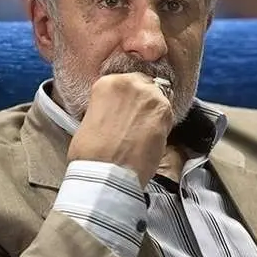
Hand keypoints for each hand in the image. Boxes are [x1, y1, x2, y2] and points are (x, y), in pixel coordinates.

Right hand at [67, 72, 173, 187]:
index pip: (126, 82)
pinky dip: (163, 126)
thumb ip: (105, 107)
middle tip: (136, 123)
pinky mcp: (164, 112)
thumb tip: (114, 112)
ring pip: (158, 99)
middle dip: (142, 103)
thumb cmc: (91, 154)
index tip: (126, 110)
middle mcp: (129, 83)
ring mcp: (149, 95)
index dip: (128, 99)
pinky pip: (168, 114)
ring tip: (144, 134)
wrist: (106, 173)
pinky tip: (151, 140)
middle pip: (144, 86)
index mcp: (107, 83)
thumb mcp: (89, 120)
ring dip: (153, 114)